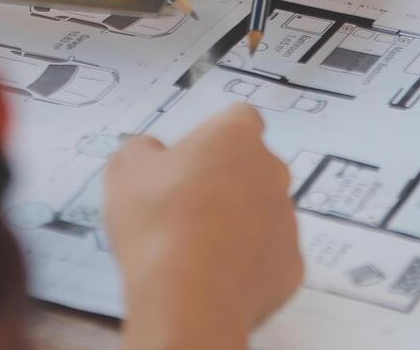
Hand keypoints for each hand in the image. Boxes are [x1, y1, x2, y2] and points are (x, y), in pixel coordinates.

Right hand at [105, 105, 302, 349]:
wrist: (188, 300)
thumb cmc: (157, 222)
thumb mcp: (126, 172)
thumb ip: (141, 150)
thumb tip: (151, 151)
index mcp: (236, 137)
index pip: (238, 119)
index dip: (212, 138)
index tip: (190, 160)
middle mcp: (273, 171)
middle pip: (252, 168)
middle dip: (225, 182)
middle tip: (185, 208)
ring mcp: (288, 221)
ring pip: (263, 214)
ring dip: (238, 224)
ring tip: (196, 251)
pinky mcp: (293, 267)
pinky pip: (269, 258)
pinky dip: (248, 265)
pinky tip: (216, 278)